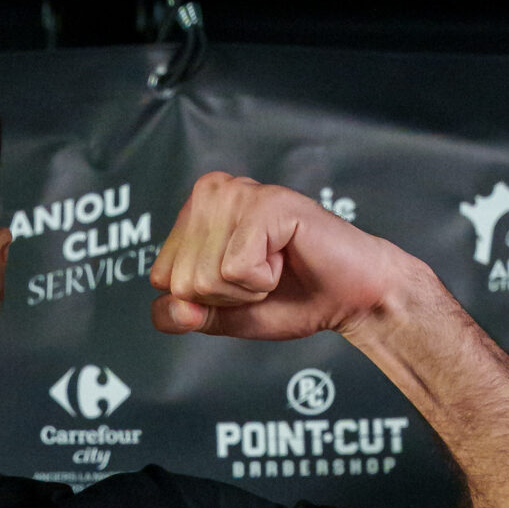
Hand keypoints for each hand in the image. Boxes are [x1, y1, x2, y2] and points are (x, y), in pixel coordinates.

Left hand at [151, 174, 417, 341]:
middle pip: (181, 280)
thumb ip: (184, 314)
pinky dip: (263, 281)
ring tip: (275, 265)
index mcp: (194, 212)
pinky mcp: (266, 203)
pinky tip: (285, 258)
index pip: (161, 278)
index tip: (240, 282)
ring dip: (246, 289)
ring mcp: (238, 193)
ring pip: (205, 275)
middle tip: (263, 276)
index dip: (203, 299)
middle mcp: (211, 193)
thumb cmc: (291, 297)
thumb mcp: (222, 314)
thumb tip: (171, 310)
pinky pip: (236, 269)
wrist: (347, 297)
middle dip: (225, 295)